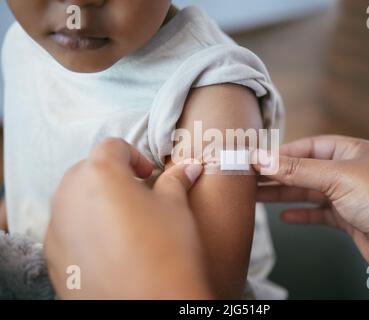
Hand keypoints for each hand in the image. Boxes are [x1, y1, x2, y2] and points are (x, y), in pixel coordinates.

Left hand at [44, 138, 210, 298]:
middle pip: (87, 171)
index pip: (112, 146)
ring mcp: (57, 229)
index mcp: (101, 174)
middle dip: (111, 177)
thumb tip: (189, 167)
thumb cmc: (167, 250)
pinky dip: (84, 231)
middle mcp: (70, 196)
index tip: (148, 174)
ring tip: (124, 224)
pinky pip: (66, 232)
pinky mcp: (53, 258)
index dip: (134, 156)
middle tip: (137, 196)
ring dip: (95, 202)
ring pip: (72, 201)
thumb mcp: (176, 207)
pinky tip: (110, 249)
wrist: (152, 305)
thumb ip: (176, 179)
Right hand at [253, 135, 368, 297]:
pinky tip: (284, 218)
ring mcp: (349, 197)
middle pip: (305, 170)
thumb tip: (263, 159)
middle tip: (249, 178)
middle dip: (277, 174)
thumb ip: (297, 170)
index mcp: (351, 152)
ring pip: (308, 192)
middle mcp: (350, 172)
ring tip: (256, 196)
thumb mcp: (337, 178)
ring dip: (283, 194)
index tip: (255, 160)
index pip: (307, 148)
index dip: (280, 154)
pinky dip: (301, 215)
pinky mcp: (349, 220)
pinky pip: (318, 214)